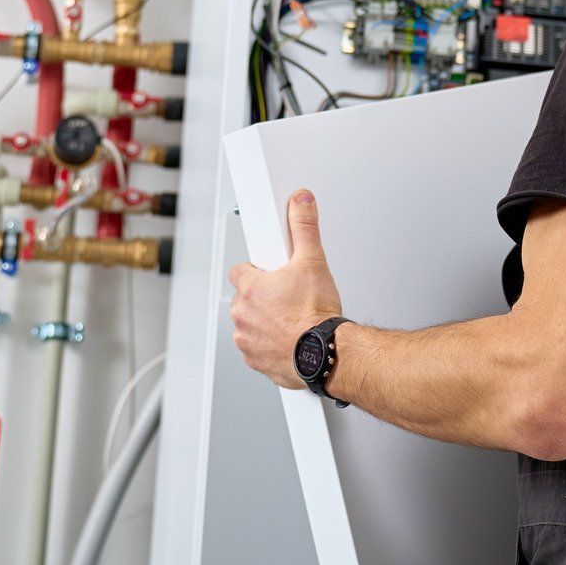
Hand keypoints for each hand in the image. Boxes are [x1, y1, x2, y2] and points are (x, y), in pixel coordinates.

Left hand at [229, 189, 343, 389]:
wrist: (326, 354)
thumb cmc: (315, 315)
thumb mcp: (313, 261)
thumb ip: (304, 227)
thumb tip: (301, 202)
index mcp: (250, 289)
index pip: (239, 272)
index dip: (255, 271)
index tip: (270, 273)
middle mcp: (243, 315)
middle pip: (244, 299)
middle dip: (262, 298)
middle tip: (287, 297)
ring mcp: (248, 340)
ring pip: (249, 325)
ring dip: (264, 322)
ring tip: (290, 319)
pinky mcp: (257, 361)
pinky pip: (257, 350)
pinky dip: (270, 345)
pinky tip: (290, 339)